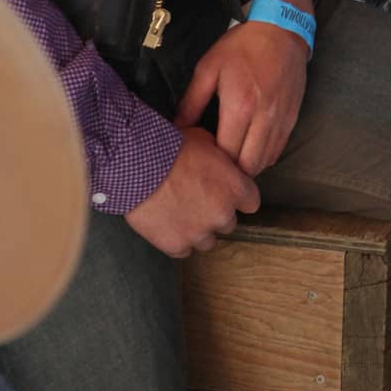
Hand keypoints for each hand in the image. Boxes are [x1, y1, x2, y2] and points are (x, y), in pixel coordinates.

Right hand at [124, 126, 259, 257]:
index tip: (226, 193)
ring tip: (182, 213)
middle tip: (199, 200)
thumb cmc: (172, 147)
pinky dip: (178, 239)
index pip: (251, 203)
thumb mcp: (206, 140)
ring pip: (207, 241)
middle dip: (216, 213)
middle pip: (228, 223)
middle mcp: (222, 214)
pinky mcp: (176, 245)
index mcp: (235, 188)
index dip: (238, 197)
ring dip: (198, 230)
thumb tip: (222, 161)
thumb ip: (221, 158)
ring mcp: (199, 233)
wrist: (139, 165)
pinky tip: (168, 223)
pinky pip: (184, 250)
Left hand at [175, 17, 308, 178]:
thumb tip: (177, 128)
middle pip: (248, 165)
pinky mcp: (293, 117)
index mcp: (241, 106)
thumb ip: (192, 101)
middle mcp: (264, 117)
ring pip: (266, 161)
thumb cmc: (242, 46)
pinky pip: (279, 150)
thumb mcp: (209, 67)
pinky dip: (264, 157)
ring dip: (248, 165)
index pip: (226, 153)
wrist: (281, 29)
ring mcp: (282, 119)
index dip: (212, 161)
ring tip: (233, 155)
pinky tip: (251, 147)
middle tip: (217, 161)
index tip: (202, 156)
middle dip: (231, 170)